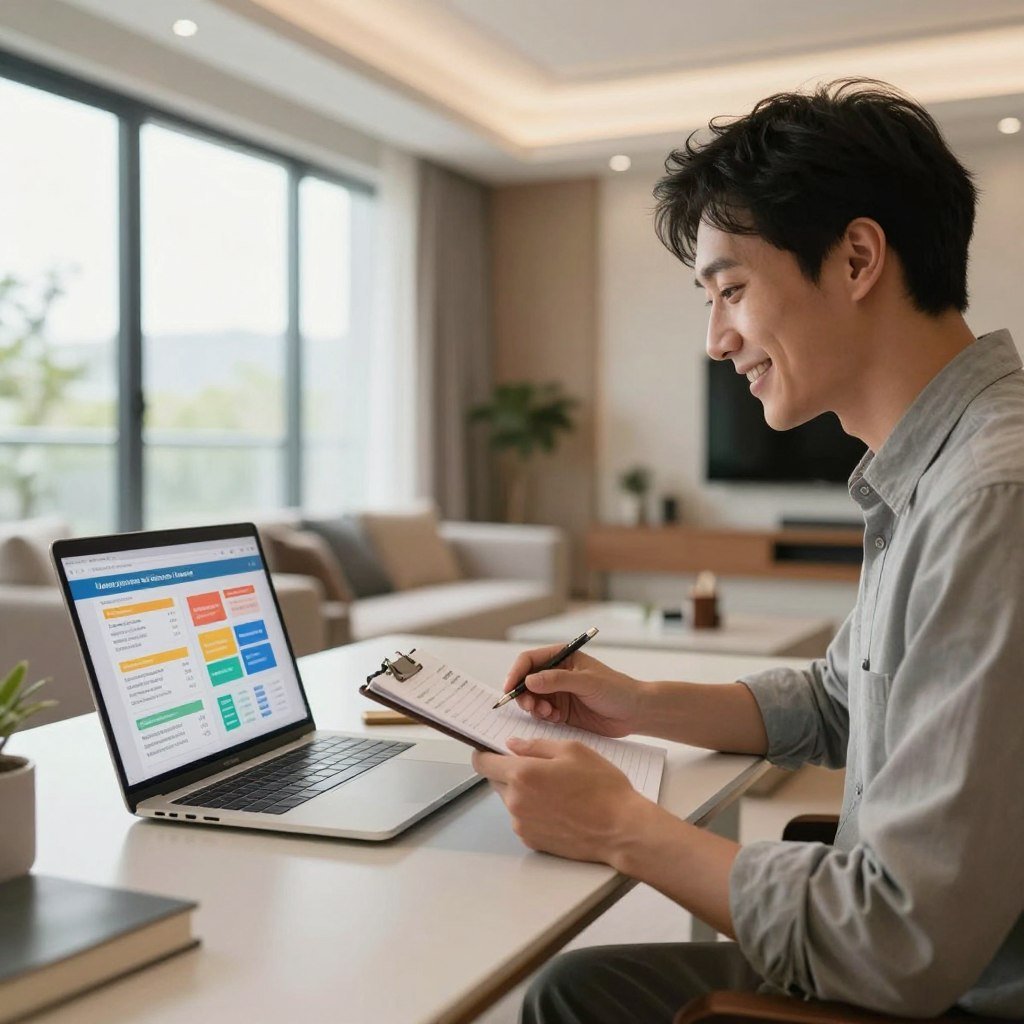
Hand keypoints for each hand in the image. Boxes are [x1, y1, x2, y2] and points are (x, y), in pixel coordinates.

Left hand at [472, 737, 648, 861]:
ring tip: (555, 789)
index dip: (484, 753)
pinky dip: (532, 810)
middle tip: (537, 767)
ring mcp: (522, 824)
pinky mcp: (532, 841)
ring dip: (522, 792)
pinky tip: (558, 807)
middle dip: (509, 771)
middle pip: (495, 781)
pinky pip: (522, 819)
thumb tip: (513, 745)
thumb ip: (537, 745)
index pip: (483, 763)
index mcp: (523, 774)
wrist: (621, 829)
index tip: (490, 749)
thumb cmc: (602, 787)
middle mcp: (516, 802)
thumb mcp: (573, 750)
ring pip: (510, 800)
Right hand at [502, 645, 645, 736]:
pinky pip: (542, 713)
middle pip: (525, 681)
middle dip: (523, 694)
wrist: (635, 713)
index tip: (510, 688)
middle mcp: (556, 674)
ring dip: (533, 707)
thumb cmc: (617, 690)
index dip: (516, 673)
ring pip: (531, 699)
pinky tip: (556, 718)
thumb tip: (529, 680)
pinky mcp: (561, 711)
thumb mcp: (587, 682)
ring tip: (547, 713)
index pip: (529, 660)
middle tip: (530, 707)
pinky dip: (543, 717)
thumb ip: (557, 680)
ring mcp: (558, 693)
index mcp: (562, 657)